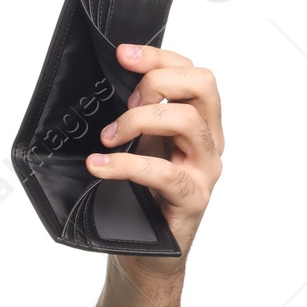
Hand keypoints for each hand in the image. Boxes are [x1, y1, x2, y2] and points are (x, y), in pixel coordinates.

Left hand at [87, 42, 223, 281]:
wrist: (146, 253)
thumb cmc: (138, 197)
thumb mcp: (137, 146)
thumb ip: (136, 116)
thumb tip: (110, 80)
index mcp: (197, 122)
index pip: (191, 72)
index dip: (158, 56)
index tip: (122, 54)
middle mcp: (208, 142)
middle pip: (203, 84)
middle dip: (156, 81)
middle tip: (124, 105)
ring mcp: (204, 170)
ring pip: (187, 121)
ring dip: (138, 120)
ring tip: (107, 138)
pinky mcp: (191, 200)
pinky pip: (163, 173)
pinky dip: (125, 165)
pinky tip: (99, 166)